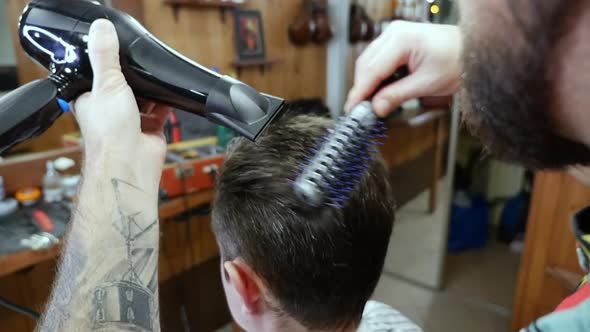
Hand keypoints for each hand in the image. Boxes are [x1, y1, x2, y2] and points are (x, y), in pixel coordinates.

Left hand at [73, 19, 170, 189]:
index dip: (108, 66)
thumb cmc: (109, 132)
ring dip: (152, 91)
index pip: (98, 78)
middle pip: (124, 88)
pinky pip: (161, 113)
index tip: (119, 53)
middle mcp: (110, 113)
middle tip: (143, 63)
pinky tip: (170, 94)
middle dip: (135, 79)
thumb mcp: (107, 83)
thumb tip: (101, 29)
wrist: (130, 162)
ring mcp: (131, 123)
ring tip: (157, 76)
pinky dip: (167, 104)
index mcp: (91, 101)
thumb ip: (106, 56)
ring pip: (144, 100)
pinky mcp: (150, 131)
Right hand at [345, 21, 462, 116]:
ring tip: (370, 104)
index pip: (372, 69)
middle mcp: (394, 33)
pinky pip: (378, 60)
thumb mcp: (426, 84)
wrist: (473, 51)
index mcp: (401, 39)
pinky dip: (376, 77)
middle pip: (366, 65)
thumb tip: (376, 108)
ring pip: (369, 63)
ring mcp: (394, 35)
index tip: (352, 109)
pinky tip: (379, 92)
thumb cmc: (458, 61)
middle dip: (362, 89)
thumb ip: (397, 95)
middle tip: (360, 111)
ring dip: (368, 84)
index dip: (360, 92)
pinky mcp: (397, 42)